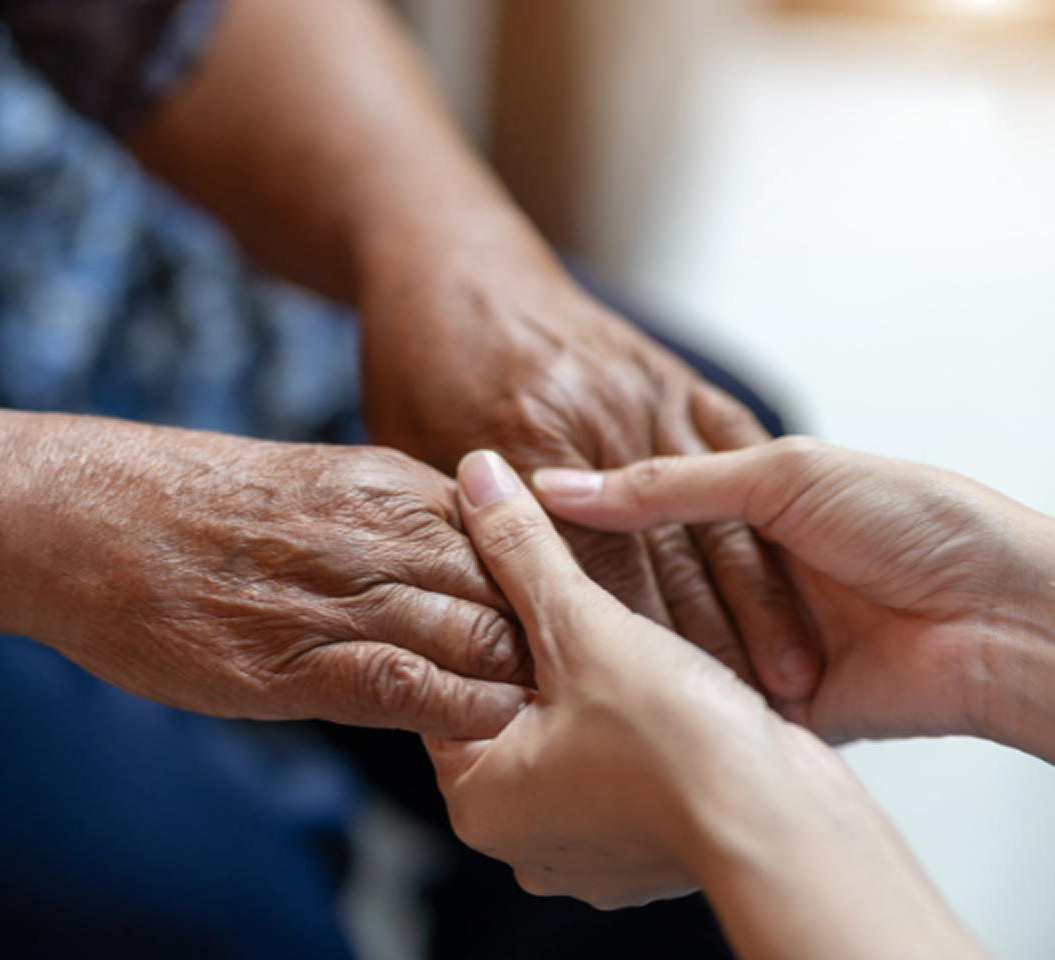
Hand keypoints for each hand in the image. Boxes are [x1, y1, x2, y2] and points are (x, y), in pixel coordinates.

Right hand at [12, 421, 530, 737]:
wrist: (84, 515)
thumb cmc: (189, 504)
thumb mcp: (311, 483)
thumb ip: (387, 520)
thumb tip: (448, 569)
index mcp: (389, 483)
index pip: (514, 538)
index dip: (547, 587)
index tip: (561, 626)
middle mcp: (380, 531)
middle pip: (514, 588)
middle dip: (550, 639)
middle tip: (571, 682)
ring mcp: (339, 594)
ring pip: (478, 635)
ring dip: (515, 681)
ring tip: (538, 718)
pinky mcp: (294, 661)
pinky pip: (409, 687)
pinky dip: (458, 712)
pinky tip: (478, 729)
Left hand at [359, 241, 815, 702]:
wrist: (454, 261)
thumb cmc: (421, 364)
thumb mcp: (413, 451)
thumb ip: (456, 530)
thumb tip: (481, 626)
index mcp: (525, 440)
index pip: (589, 566)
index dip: (631, 650)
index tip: (663, 719)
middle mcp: (594, 417)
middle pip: (663, 551)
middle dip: (708, 644)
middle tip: (747, 722)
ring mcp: (642, 392)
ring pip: (712, 511)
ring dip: (758, 601)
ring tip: (792, 679)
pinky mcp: (674, 378)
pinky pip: (733, 456)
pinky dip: (761, 520)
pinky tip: (792, 580)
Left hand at [425, 451, 820, 908]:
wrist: (789, 831)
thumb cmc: (679, 746)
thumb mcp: (583, 626)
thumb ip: (524, 550)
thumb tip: (478, 477)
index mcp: (478, 799)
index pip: (452, 686)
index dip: (482, 620)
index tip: (512, 574)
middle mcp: (521, 837)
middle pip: (512, 709)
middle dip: (544, 653)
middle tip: (571, 598)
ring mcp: (587, 850)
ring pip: (572, 735)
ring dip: (594, 684)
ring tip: (621, 636)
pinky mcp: (647, 847)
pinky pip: (622, 764)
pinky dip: (636, 724)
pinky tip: (662, 685)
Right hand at [534, 436, 1054, 748]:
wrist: (1004, 617)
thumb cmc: (922, 522)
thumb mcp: (785, 476)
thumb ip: (668, 485)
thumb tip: (564, 487)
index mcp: (751, 502)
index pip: (641, 508)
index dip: (581, 516)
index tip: (514, 523)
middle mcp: (747, 571)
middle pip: (648, 581)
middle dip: (593, 589)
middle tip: (513, 594)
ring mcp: (758, 639)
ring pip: (669, 644)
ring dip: (629, 644)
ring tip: (547, 647)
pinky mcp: (775, 704)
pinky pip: (706, 700)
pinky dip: (672, 696)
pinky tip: (613, 690)